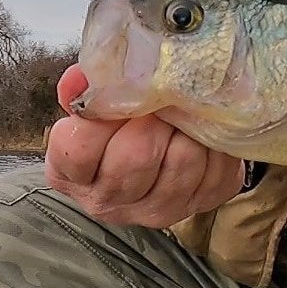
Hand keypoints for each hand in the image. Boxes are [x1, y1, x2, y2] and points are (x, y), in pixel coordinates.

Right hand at [44, 65, 244, 227]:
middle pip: (136, 155)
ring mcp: (156, 209)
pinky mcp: (199, 204)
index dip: (104, 113)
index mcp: (72, 175)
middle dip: (153, 118)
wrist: (163, 154)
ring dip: (187, 127)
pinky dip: (214, 141)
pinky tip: (203, 131)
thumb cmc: (123, 125)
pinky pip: (215, 168)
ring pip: (182, 159)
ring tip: (182, 113)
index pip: (79, 148)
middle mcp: (109, 201)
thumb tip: (82, 78)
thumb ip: (88, 87)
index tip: (120, 96)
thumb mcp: (97, 106)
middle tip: (160, 100)